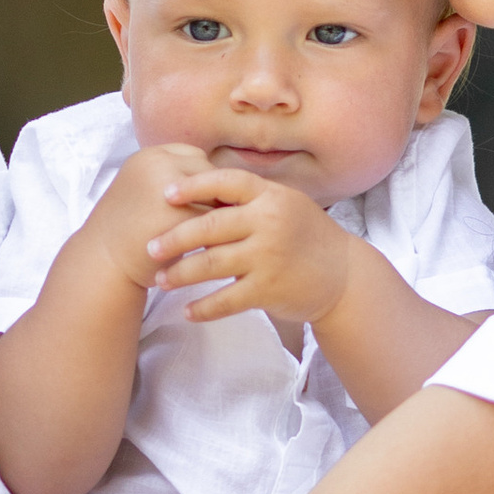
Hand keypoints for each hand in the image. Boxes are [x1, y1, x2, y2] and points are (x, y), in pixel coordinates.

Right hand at [80, 140, 215, 291]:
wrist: (104, 265)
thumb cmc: (129, 234)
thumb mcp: (145, 192)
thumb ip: (174, 181)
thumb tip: (222, 182)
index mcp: (148, 156)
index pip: (194, 155)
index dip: (203, 180)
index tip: (205, 201)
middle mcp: (157, 164)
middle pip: (208, 171)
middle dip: (214, 195)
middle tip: (221, 220)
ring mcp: (166, 187)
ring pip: (215, 193)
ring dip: (223, 213)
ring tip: (225, 233)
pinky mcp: (178, 214)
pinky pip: (215, 218)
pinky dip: (222, 232)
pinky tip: (221, 246)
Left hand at [146, 171, 352, 330]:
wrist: (344, 275)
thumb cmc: (307, 236)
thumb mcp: (286, 204)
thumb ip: (250, 198)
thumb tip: (201, 184)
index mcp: (271, 196)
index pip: (226, 182)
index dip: (194, 185)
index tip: (166, 193)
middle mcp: (269, 222)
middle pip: (210, 225)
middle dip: (175, 237)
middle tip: (150, 247)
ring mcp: (269, 256)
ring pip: (211, 264)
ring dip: (181, 274)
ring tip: (161, 280)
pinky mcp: (269, 289)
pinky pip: (227, 300)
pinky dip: (204, 308)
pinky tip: (187, 311)